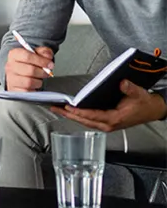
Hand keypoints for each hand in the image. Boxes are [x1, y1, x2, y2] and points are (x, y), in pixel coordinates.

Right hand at [4, 46, 54, 90]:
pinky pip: (27, 92)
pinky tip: (34, 86)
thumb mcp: (36, 54)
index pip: (27, 56)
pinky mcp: (13, 90)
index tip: (50, 64)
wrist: (19, 73)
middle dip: (42, 72)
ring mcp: (10, 79)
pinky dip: (34, 90)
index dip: (41, 61)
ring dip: (38, 82)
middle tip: (46, 73)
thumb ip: (44, 52)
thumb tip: (48, 56)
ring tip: (39, 79)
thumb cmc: (28, 63)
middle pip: (30, 70)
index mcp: (14, 54)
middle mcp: (10, 66)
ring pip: (29, 82)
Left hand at [50, 79, 166, 131]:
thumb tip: (122, 83)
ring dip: (70, 115)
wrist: (152, 110)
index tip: (67, 106)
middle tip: (54, 107)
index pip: (92, 115)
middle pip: (84, 120)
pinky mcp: (105, 122)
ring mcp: (106, 124)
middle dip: (68, 114)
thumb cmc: (144, 104)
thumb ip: (130, 89)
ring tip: (57, 108)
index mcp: (114, 119)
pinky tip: (69, 110)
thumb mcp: (139, 94)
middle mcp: (108, 124)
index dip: (79, 111)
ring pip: (84, 121)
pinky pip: (88, 120)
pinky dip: (78, 115)